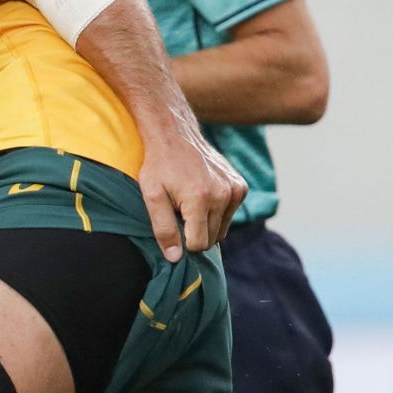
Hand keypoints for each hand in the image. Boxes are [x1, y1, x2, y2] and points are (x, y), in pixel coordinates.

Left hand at [138, 121, 247, 261]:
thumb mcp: (151, 196)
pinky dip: (217, 211)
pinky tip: (202, 194)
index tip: (173, 223)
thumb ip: (163, 229)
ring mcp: (235, 190)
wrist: (174, 134)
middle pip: (212, 238)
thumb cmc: (158, 165)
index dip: (183, 241)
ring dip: (206, 223)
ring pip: (222, 228)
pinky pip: (230, 214)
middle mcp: (223, 196)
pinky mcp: (241, 186)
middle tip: (179, 209)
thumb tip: (175, 258)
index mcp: (200, 200)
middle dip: (194, 231)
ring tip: (189, 202)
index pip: (198, 244)